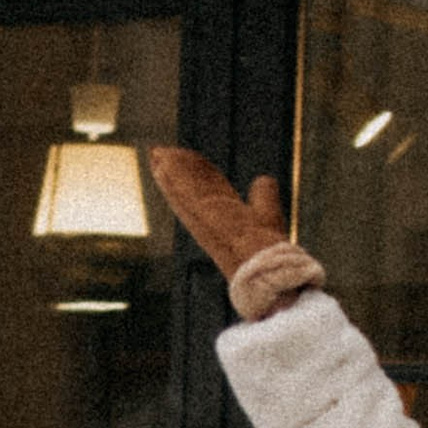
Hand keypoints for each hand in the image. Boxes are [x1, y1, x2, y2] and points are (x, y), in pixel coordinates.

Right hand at [150, 151, 323, 316]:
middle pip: (190, 191)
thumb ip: (264, 197)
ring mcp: (206, 223)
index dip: (195, 175)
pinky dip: (175, 179)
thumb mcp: (268, 216)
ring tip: (156, 152)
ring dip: (169, 172)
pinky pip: (188, 196)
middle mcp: (211, 223)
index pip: (208, 193)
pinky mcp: (206, 221)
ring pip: (184, 193)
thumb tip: (263, 179)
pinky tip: (163, 163)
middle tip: (158, 151)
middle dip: (175, 172)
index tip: (183, 157)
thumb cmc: (271, 255)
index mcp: (225, 222)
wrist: (271, 276)